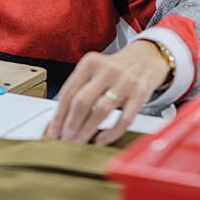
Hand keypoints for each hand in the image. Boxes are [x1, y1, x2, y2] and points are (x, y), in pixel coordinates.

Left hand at [46, 41, 169, 145]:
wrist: (145, 59)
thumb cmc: (114, 69)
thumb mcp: (94, 70)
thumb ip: (79, 88)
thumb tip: (60, 119)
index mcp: (90, 63)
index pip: (69, 91)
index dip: (59, 115)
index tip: (54, 131)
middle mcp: (107, 70)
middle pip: (82, 101)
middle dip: (71, 124)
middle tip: (66, 139)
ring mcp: (125, 82)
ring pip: (101, 110)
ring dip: (87, 129)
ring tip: (80, 141)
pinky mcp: (140, 94)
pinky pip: (124, 119)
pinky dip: (111, 133)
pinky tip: (101, 140)